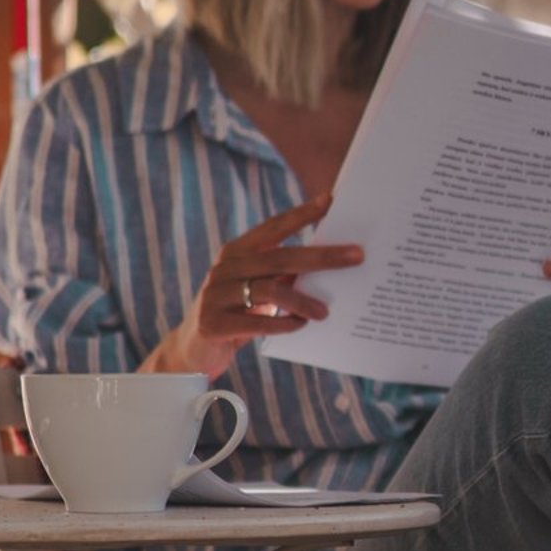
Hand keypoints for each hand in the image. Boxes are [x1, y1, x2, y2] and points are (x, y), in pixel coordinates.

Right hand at [144, 197, 364, 376]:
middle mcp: (225, 268)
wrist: (194, 350)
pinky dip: (283, 323)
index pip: (273, 227)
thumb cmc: (237, 314)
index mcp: (236, 252)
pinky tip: (301, 325)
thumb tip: (328, 265)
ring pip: (269, 290)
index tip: (330, 200)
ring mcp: (216, 295)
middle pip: (280, 257)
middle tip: (356, 256)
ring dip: (302, 299)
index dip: (301, 213)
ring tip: (325, 312)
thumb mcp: (257, 290)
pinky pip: (256, 322)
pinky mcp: (213, 323)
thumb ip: (281, 276)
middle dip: (322, 256)